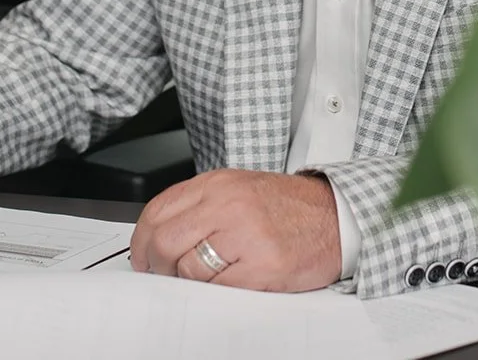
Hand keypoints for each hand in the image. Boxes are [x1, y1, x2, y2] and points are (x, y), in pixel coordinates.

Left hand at [129, 169, 340, 291]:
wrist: (336, 217)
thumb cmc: (288, 208)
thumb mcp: (238, 190)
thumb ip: (199, 207)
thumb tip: (158, 239)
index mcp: (217, 184)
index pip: (157, 211)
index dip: (141, 242)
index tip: (143, 258)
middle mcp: (227, 204)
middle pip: (164, 242)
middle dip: (157, 267)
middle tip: (166, 276)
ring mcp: (245, 234)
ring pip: (187, 269)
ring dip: (190, 282)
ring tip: (209, 278)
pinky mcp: (262, 265)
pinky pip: (217, 288)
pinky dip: (217, 292)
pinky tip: (233, 282)